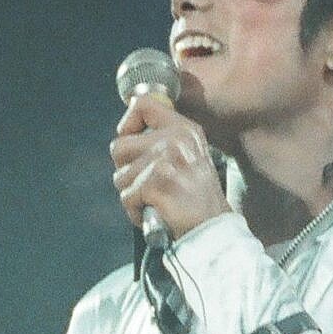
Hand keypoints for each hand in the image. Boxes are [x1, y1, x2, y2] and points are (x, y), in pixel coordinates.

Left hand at [110, 91, 229, 239]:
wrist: (213, 228)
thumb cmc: (197, 197)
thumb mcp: (188, 155)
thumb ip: (164, 138)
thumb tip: (126, 132)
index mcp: (184, 129)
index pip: (143, 104)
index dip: (127, 123)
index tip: (130, 140)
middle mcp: (175, 140)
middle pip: (120, 145)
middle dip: (125, 169)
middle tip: (146, 183)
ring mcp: (165, 161)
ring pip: (120, 175)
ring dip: (132, 193)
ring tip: (155, 200)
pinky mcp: (155, 184)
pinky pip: (126, 197)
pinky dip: (135, 211)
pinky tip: (155, 212)